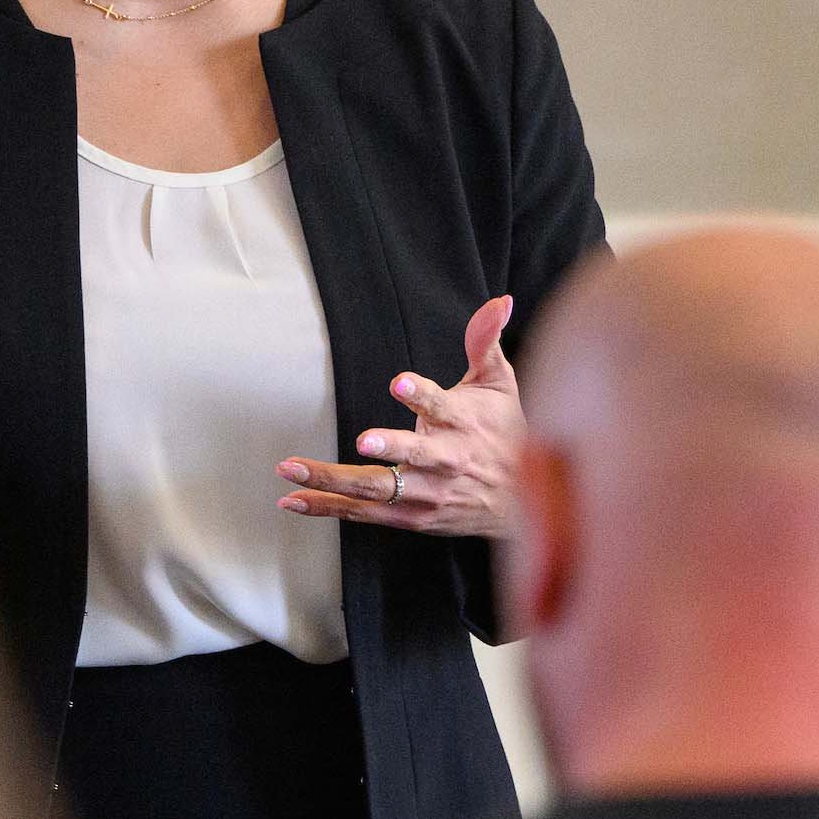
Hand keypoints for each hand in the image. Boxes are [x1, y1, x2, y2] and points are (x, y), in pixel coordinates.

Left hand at [276, 297, 523, 538]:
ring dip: (332, 480)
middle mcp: (445, 462)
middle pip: (414, 456)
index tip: (399, 383)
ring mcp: (426, 494)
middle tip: (362, 440)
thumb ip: (486, 343)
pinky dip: (327, 507)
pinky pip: (363, 513)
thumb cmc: (505, 434)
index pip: (442, 406)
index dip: (421, 395)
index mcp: (463, 423)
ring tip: (292, 468)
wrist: (525, 506)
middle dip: (388, 447)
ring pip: (376, 489)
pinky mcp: (411, 517)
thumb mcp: (501, 384)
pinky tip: (293, 500)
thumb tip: (498, 301)